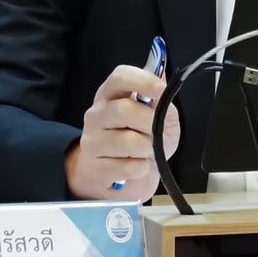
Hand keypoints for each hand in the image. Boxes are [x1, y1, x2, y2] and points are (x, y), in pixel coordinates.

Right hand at [64, 64, 179, 201]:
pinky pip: (126, 167)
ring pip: (126, 141)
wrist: (122, 179)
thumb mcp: (159, 119)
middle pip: (123, 110)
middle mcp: (96, 114)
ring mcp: (91, 141)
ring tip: (147, 151)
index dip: (142, 80)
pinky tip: (137, 166)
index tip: (162, 90)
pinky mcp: (93, 168)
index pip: (120, 77)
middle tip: (158, 133)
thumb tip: (165, 95)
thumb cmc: (141, 139)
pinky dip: (141, 168)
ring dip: (147, 149)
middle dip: (149, 123)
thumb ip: (162, 104)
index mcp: (111, 95)